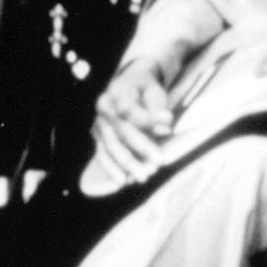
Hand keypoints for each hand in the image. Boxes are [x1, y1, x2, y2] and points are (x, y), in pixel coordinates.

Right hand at [90, 56, 173, 189]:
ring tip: (143, 176)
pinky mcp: (98, 137)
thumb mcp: (154, 90)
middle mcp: (103, 107)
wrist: (128, 85)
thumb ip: (158, 107)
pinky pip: (102, 154)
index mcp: (117, 90)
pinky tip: (122, 181)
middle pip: (121, 130)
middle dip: (141, 146)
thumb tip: (165, 126)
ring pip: (111, 145)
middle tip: (158, 161)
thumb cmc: (144, 90)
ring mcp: (98, 123)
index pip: (129, 108)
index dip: (148, 118)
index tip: (168, 123)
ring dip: (127, 163)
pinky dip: (112, 168)